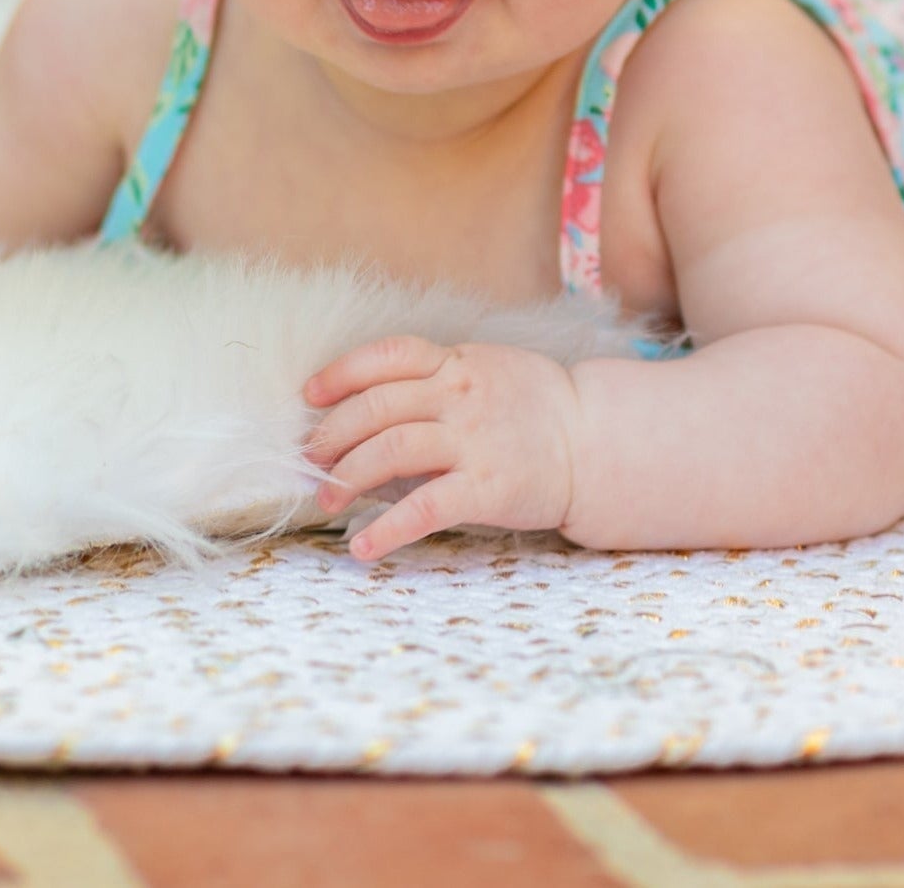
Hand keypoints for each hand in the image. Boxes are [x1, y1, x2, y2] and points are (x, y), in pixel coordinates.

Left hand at [302, 336, 580, 560]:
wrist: (594, 440)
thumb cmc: (535, 406)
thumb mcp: (489, 369)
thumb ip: (438, 378)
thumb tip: (371, 407)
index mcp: (458, 362)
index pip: (387, 355)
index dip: (340, 373)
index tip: (310, 396)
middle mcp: (461, 395)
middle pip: (376, 407)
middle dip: (332, 436)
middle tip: (311, 461)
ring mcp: (474, 440)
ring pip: (391, 450)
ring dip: (348, 478)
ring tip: (328, 499)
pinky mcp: (487, 487)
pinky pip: (425, 508)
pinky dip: (387, 530)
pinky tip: (363, 547)